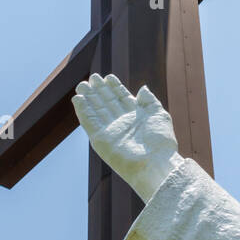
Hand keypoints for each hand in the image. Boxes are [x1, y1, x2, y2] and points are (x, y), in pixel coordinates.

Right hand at [72, 74, 182, 202]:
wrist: (155, 162)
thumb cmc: (161, 141)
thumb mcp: (158, 115)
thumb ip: (149, 101)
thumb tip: (143, 88)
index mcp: (136, 117)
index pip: (122, 98)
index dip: (114, 87)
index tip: (108, 76)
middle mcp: (122, 123)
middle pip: (107, 103)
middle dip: (99, 90)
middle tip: (92, 78)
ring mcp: (110, 131)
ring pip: (96, 111)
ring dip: (89, 98)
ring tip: (82, 85)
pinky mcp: (100, 140)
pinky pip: (89, 122)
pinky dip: (83, 111)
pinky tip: (78, 99)